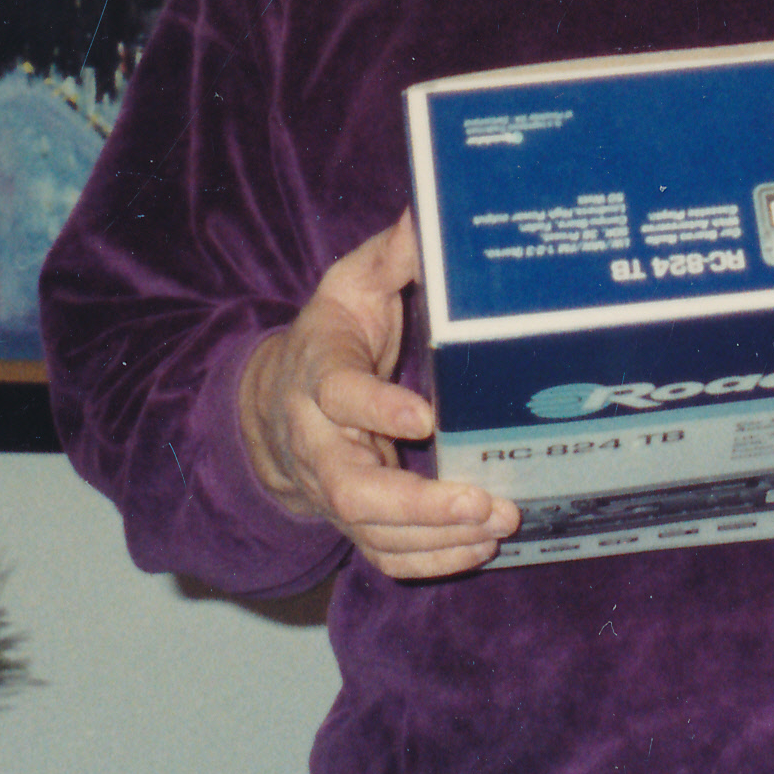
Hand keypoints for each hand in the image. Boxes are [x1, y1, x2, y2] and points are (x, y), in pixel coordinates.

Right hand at [237, 214, 519, 579]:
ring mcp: (332, 489)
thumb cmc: (329, 336)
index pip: (336, 394)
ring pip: (371, 531)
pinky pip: (383, 555)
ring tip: (498, 523)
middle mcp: (317, 442)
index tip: (424, 416)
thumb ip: (390, 256)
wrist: (274, 404)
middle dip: (416, 504)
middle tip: (481, 501)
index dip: (374, 409)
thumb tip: (427, 212)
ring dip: (436, 537)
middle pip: (350, 489)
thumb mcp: (351, 285)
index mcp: (315, 375)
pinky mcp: (352, 520)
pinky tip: (478, 548)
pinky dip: (429, 561)